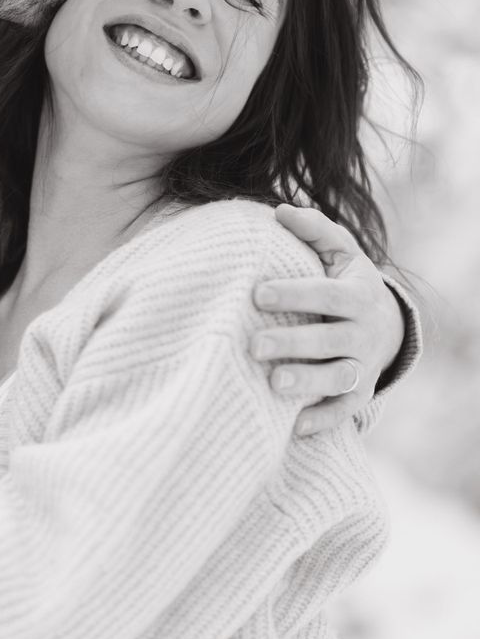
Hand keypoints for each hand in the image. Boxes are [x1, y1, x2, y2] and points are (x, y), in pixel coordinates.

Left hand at [250, 204, 405, 435]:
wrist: (386, 325)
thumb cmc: (346, 283)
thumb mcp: (339, 252)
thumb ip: (315, 230)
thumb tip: (280, 211)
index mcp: (356, 295)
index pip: (326, 294)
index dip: (294, 294)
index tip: (257, 293)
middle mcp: (363, 332)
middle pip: (329, 340)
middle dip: (293, 343)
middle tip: (253, 345)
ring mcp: (363, 365)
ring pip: (338, 378)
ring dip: (308, 383)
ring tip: (273, 385)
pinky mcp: (359, 393)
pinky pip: (344, 411)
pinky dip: (322, 420)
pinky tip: (294, 427)